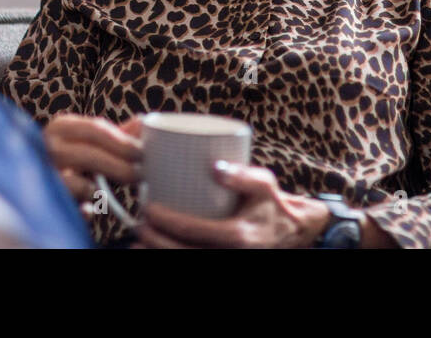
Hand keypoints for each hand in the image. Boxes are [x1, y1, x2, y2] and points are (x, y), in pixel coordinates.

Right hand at [42, 114, 144, 214]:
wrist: (32, 183)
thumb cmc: (70, 159)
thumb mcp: (90, 142)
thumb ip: (115, 134)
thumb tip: (141, 122)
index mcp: (61, 127)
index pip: (96, 129)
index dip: (123, 141)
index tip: (142, 152)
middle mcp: (48, 148)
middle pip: (90, 155)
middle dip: (120, 166)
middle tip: (139, 174)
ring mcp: (44, 175)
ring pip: (82, 184)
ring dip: (102, 189)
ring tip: (113, 191)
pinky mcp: (45, 200)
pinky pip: (74, 207)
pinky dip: (86, 209)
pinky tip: (90, 208)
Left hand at [131, 160, 329, 248]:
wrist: (293, 232)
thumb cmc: (273, 204)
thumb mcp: (264, 183)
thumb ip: (242, 175)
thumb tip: (214, 167)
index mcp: (240, 235)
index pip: (196, 231)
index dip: (169, 223)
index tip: (150, 209)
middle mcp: (233, 255)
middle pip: (184, 253)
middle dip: (155, 242)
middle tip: (138, 225)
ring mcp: (228, 261)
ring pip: (186, 261)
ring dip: (158, 254)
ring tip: (138, 243)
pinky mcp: (224, 262)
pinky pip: (194, 264)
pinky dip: (171, 258)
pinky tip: (155, 252)